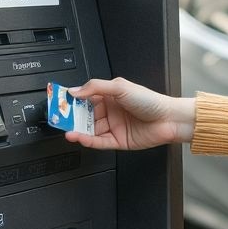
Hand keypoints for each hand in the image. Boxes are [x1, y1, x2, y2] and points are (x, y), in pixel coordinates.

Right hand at [64, 78, 194, 150]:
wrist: (168, 119)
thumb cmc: (150, 101)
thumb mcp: (120, 87)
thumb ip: (96, 87)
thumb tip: (75, 90)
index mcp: (110, 96)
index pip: (85, 97)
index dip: (72, 99)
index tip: (59, 100)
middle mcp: (110, 111)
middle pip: (85, 115)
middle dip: (72, 116)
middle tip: (59, 117)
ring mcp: (113, 127)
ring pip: (90, 129)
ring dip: (77, 130)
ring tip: (66, 129)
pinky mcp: (117, 141)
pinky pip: (98, 142)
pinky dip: (87, 140)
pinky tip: (78, 137)